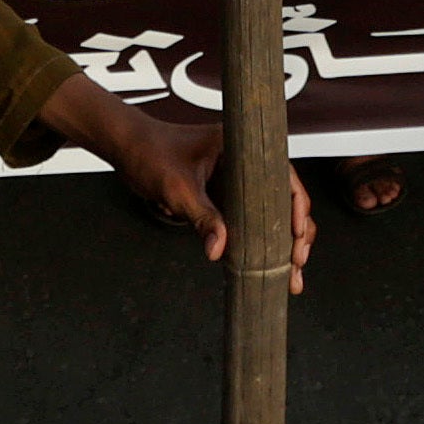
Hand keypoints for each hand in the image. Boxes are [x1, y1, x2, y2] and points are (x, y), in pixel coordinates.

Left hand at [48, 77, 299, 286]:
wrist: (125, 147)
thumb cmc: (150, 153)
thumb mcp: (178, 188)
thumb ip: (201, 217)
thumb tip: (218, 251)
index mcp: (241, 147)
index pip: (283, 175)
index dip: (297, 206)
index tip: (299, 234)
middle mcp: (244, 162)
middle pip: (283, 199)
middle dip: (295, 234)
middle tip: (298, 264)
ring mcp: (235, 180)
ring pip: (268, 214)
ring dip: (280, 243)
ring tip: (291, 276)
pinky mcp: (223, 197)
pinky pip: (247, 220)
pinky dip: (257, 242)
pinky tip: (267, 267)